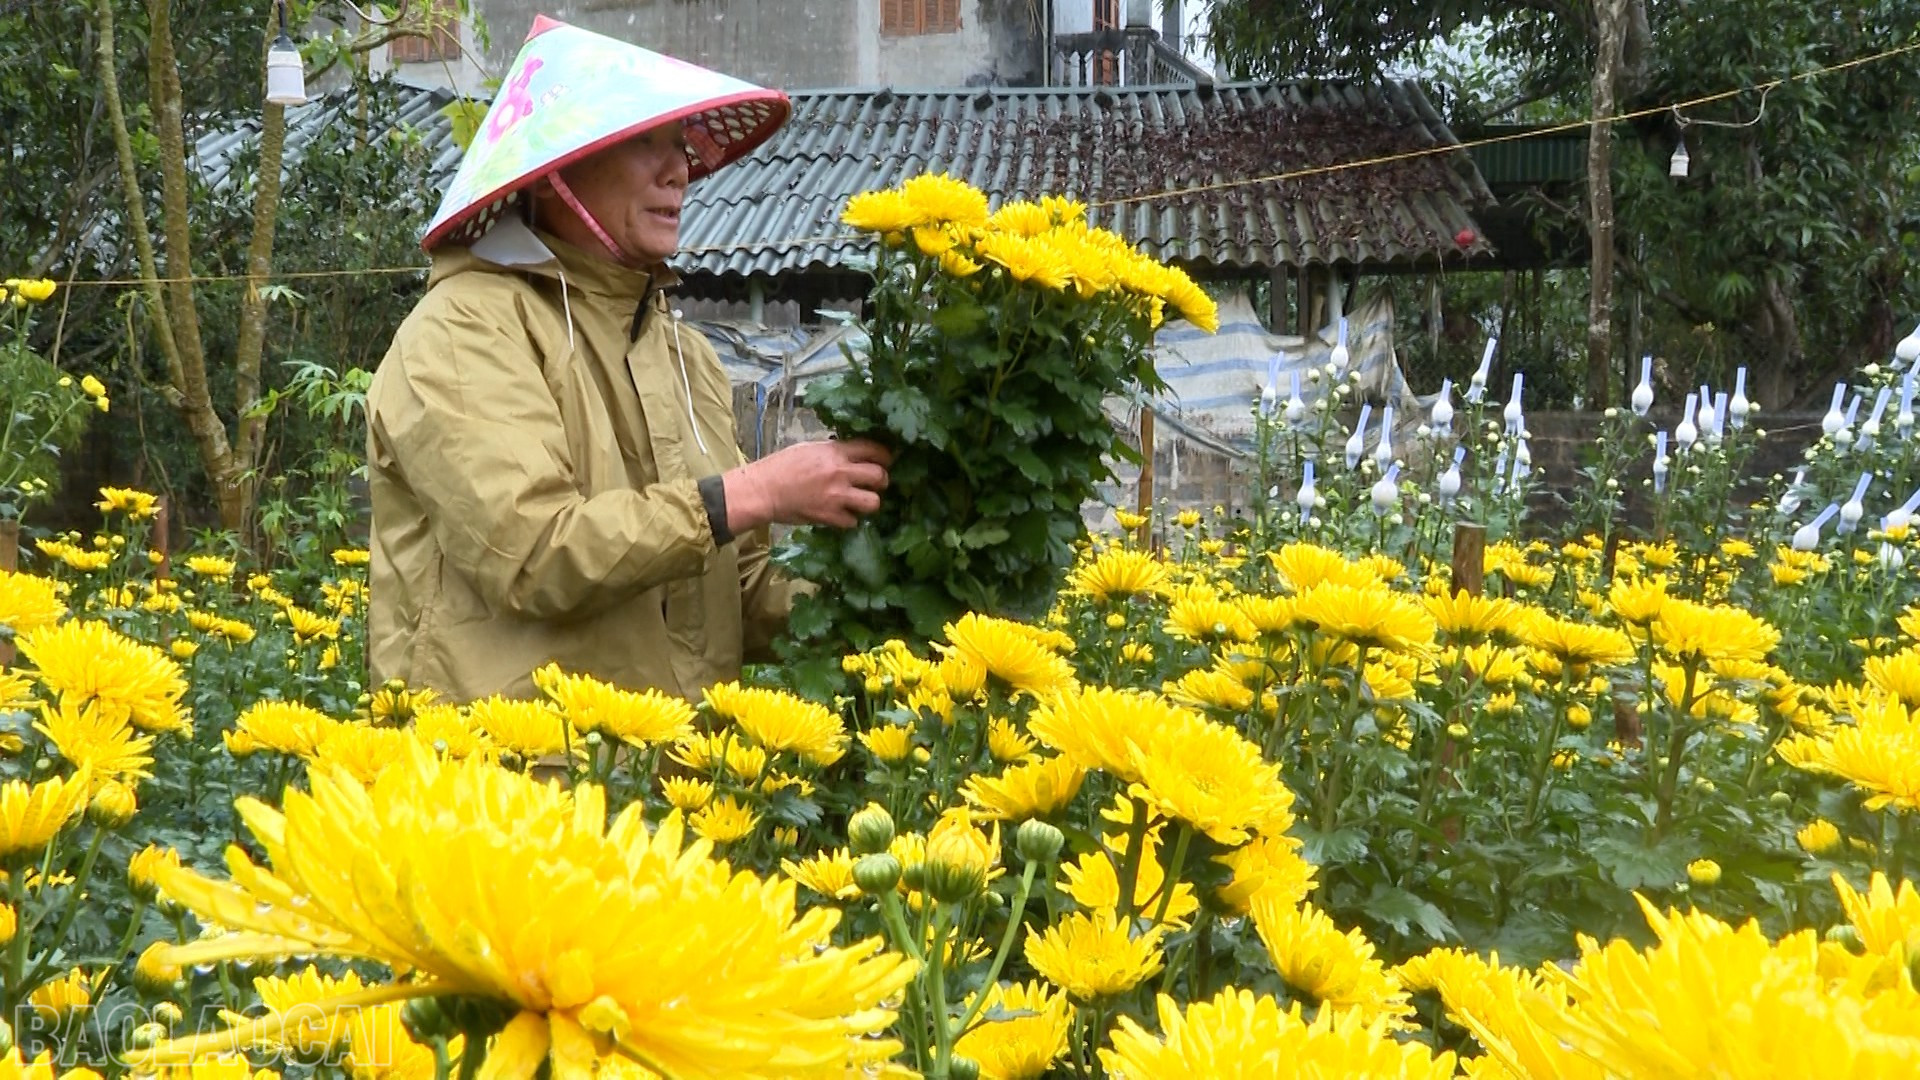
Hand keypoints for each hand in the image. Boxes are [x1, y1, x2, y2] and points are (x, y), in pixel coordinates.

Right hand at [723, 438, 892, 530]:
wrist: (763, 490)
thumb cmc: (782, 466)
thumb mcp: (810, 448)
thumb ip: (835, 451)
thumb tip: (854, 455)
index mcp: (835, 451)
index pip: (874, 449)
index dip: (885, 456)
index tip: (886, 460)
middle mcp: (840, 472)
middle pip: (880, 476)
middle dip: (882, 480)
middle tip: (876, 483)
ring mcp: (836, 496)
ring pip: (873, 502)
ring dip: (870, 502)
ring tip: (861, 501)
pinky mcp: (829, 517)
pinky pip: (853, 521)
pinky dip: (849, 519)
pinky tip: (841, 513)